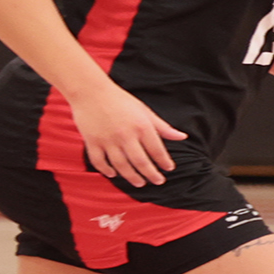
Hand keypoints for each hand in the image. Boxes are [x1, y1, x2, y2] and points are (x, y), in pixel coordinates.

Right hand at [69, 86, 186, 185]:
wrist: (91, 91)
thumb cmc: (120, 100)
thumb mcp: (145, 111)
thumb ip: (163, 127)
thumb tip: (182, 137)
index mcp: (141, 126)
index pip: (157, 150)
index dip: (164, 162)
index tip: (169, 169)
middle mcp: (126, 135)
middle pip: (141, 162)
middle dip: (151, 174)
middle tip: (158, 181)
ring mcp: (108, 140)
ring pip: (121, 166)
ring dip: (132, 177)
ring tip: (140, 183)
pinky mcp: (92, 142)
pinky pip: (99, 161)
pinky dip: (106, 170)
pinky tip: (114, 174)